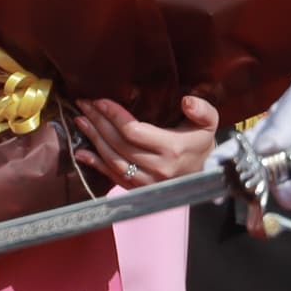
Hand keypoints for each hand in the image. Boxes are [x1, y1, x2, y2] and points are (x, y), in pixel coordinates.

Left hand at [76, 92, 218, 188]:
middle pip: (119, 144)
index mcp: (172, 149)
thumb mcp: (209, 123)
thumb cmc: (201, 143)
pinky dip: (95, 165)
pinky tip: (81, 153)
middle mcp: (157, 168)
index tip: (100, 101)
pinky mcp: (139, 190)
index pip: (134, 131)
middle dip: (98, 122)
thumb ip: (202, 110)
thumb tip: (187, 101)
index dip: (114, 115)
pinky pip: (113, 178)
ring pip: (113, 160)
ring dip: (94, 140)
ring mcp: (147, 182)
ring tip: (81, 122)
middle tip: (84, 106)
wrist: (205, 174)